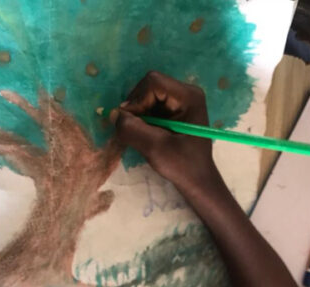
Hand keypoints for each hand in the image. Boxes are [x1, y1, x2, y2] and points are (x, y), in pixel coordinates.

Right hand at [110, 71, 220, 194]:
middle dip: (136, 106)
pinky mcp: (172, 110)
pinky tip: (146, 134)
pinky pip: (148, 105)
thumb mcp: (155, 148)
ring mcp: (179, 101)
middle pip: (148, 86)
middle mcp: (185, 93)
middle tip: (135, 129)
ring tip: (142, 134)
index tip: (133, 123)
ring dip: (138, 114)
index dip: (137, 100)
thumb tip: (112, 114)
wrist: (197, 180)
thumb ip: (133, 130)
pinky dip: (141, 118)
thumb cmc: (182, 165)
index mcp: (189, 97)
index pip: (153, 82)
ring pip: (146, 96)